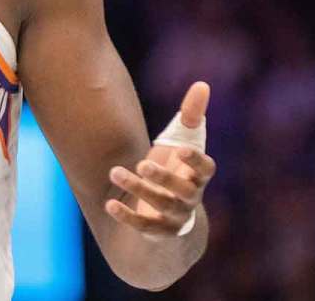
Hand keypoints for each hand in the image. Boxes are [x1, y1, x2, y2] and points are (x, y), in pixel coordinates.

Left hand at [105, 81, 215, 238]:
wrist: (169, 213)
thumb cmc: (175, 168)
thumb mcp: (181, 142)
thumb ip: (191, 116)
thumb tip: (202, 84)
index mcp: (197, 176)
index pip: (206, 170)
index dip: (196, 160)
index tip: (180, 149)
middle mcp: (190, 197)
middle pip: (182, 190)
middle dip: (162, 177)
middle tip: (141, 163)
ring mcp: (175, 217)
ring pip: (161, 206)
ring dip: (138, 190)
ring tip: (114, 172)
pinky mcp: (157, 231)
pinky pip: (144, 227)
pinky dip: (127, 217)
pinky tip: (108, 205)